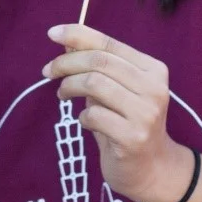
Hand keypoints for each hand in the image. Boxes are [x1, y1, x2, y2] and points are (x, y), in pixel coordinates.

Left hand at [44, 24, 191, 201]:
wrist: (151, 168)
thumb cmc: (125, 122)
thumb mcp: (114, 89)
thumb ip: (96, 66)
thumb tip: (66, 41)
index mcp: (153, 69)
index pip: (109, 44)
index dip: (77, 34)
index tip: (51, 34)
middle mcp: (154, 88)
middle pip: (98, 61)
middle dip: (65, 62)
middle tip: (48, 72)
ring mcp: (146, 113)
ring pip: (93, 83)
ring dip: (69, 87)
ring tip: (63, 95)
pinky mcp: (134, 137)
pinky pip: (93, 115)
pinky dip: (81, 116)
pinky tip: (87, 122)